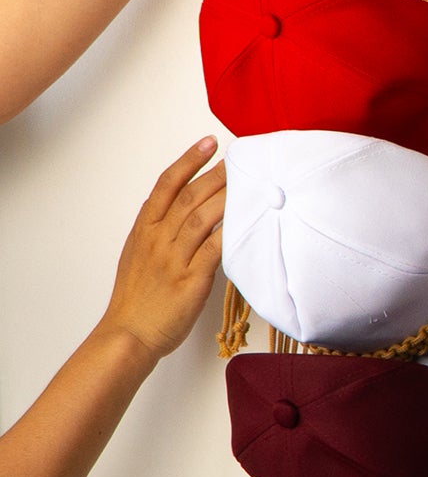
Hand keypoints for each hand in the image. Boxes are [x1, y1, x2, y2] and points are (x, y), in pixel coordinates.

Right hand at [100, 139, 227, 359]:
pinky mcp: (190, 281)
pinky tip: (247, 220)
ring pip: (202, 218)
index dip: (189, 161)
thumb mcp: (139, 255)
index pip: (166, 186)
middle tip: (240, 158)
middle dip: (216, 174)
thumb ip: (160, 231)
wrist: (130, 334)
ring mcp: (173, 260)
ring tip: (248, 182)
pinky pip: (213, 250)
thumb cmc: (138, 298)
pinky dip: (230, 233)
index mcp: (144, 231)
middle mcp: (158, 241)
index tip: (209, 142)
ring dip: (226, 197)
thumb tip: (186, 209)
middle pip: (189, 197)